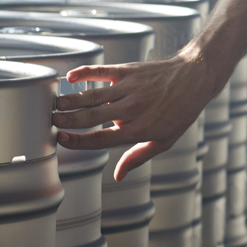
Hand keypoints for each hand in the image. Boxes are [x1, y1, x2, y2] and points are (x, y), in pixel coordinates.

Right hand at [52, 52, 222, 179]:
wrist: (195, 78)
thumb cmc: (180, 111)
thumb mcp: (165, 140)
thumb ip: (138, 157)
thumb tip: (117, 175)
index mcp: (138, 129)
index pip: (100, 139)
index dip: (77, 141)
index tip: (61, 140)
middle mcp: (131, 109)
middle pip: (91, 117)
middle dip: (68, 120)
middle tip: (50, 121)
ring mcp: (129, 88)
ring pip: (93, 96)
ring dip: (71, 100)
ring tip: (54, 104)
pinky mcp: (128, 70)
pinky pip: (101, 71)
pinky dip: (84, 72)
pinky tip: (70, 77)